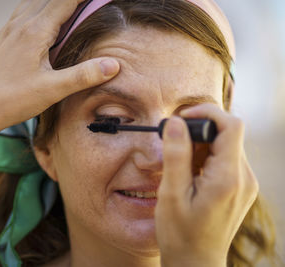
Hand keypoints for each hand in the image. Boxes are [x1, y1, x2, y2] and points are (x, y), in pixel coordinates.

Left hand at [0, 0, 119, 168]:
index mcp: (35, 32)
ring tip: (68, 9)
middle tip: (86, 4)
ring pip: (33, 2)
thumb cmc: (12, 100)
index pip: (65, 1)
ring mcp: (7, 29)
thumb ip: (83, 75)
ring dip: (52, 2)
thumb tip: (112, 65)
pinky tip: (40, 20)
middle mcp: (19, 24)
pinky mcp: (1, 38)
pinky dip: (36, 9)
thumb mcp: (52, 90)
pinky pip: (21, 12)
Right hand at [155, 104, 258, 266]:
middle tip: (176, 149)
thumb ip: (175, 155)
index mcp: (228, 178)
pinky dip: (208, 158)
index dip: (207, 113)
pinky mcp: (242, 187)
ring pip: (227, 145)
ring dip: (202, 147)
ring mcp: (246, 183)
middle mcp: (245, 178)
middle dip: (200, 132)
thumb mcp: (171, 193)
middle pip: (228, 133)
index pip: (231, 125)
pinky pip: (227, 159)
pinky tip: (193, 176)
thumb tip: (175, 122)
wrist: (196, 261)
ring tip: (183, 169)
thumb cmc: (180, 233)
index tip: (182, 119)